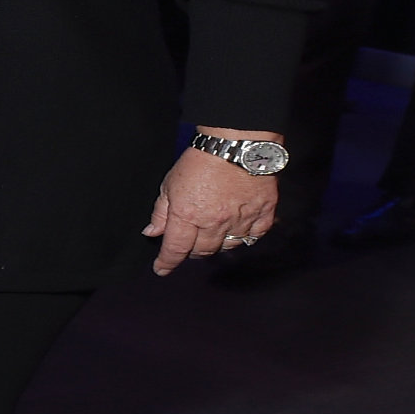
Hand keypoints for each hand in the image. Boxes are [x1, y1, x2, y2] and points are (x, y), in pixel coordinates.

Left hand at [143, 130, 279, 274]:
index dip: (166, 262)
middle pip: (202, 251)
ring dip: (216, 246)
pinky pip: (252, 237)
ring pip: (227, 247)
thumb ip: (161, 211)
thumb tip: (152, 232)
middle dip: (191, 252)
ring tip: (210, 237)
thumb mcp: (170, 183)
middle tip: (187, 246)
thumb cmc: (199, 160)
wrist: (236, 144)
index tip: (161, 269)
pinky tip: (236, 232)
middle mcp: (214, 223)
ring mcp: (240, 221)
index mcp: (188, 215)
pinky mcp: (262, 215)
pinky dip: (243, 238)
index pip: (175, 249)